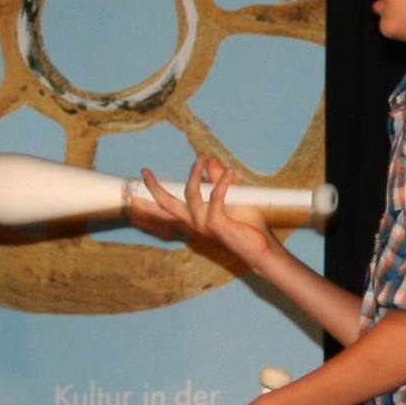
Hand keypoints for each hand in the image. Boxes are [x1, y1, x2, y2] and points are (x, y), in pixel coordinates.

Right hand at [132, 156, 285, 272]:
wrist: (262, 247)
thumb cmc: (248, 226)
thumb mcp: (231, 197)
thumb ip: (218, 179)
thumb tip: (209, 158)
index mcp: (195, 219)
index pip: (169, 208)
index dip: (154, 195)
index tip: (143, 178)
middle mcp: (195, 223)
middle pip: (167, 204)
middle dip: (154, 187)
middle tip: (144, 171)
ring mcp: (204, 225)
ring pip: (191, 193)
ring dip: (196, 172)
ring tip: (202, 157)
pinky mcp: (216, 224)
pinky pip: (215, 197)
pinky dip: (223, 182)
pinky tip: (232, 172)